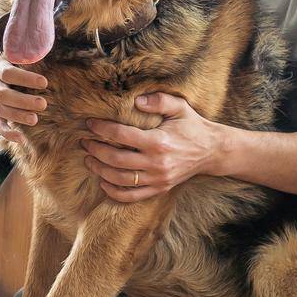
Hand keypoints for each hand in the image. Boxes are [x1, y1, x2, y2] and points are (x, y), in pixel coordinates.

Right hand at [0, 48, 46, 145]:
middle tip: (43, 104)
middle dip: (23, 101)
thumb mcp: (18, 46)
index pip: (7, 72)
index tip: (44, 82)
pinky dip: (7, 132)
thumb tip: (47, 41)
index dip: (25, 78)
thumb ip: (29, 46)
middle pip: (2, 94)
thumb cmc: (15, 52)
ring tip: (35, 119)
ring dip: (17, 116)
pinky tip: (21, 138)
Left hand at [82, 93, 224, 201]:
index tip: (90, 123)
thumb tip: (136, 101)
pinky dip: (114, 192)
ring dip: (100, 170)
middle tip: (84, 143)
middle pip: (116, 159)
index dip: (102, 129)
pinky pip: (131, 196)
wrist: (212, 151)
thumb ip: (159, 101)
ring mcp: (158, 179)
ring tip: (89, 160)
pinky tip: (103, 182)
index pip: (122, 135)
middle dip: (96, 150)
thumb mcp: (180, 107)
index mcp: (159, 142)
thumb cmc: (193, 126)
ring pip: (120, 179)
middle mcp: (156, 163)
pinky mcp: (159, 189)